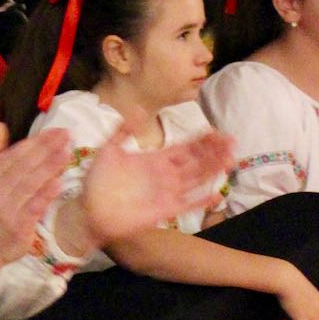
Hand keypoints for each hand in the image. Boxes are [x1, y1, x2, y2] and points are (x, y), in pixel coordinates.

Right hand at [0, 123, 70, 271]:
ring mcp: (7, 208)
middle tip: (68, 136)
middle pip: (25, 165)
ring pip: (30, 184)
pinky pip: (33, 207)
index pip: (16, 153)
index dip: (37, 141)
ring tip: (67, 153)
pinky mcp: (18, 226)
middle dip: (47, 149)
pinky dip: (45, 195)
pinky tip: (59, 184)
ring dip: (49, 167)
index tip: (57, 130)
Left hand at [80, 122, 233, 246]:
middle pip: (196, 161)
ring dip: (213, 169)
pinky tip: (216, 193)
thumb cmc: (96, 181)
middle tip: (231, 142)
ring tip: (230, 158)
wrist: (87, 209)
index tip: (217, 131)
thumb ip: (123, 130)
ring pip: (197, 179)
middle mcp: (165, 175)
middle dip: (214, 151)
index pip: (185, 147)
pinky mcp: (164, 210)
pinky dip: (201, 201)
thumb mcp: (108, 149)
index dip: (201, 140)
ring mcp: (166, 193)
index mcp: (155, 160)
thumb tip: (140, 109)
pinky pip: (187, 205)